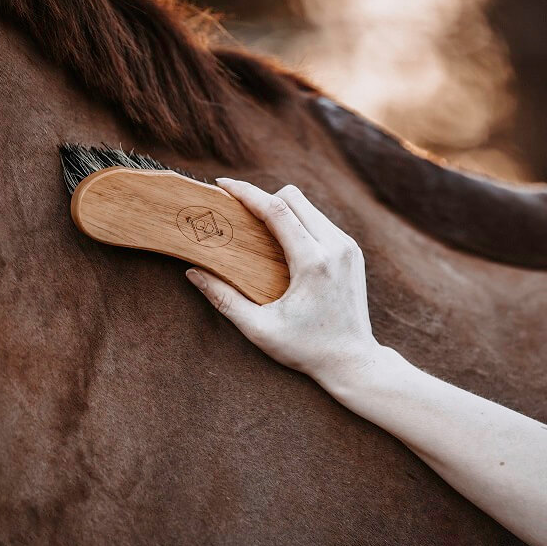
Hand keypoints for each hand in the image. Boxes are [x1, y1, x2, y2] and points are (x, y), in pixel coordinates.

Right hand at [185, 178, 385, 385]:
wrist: (353, 361)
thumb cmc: (306, 349)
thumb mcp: (260, 330)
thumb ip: (224, 299)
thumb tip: (193, 273)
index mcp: (312, 262)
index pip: (276, 209)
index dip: (246, 192)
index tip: (222, 184)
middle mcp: (335, 246)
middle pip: (293, 197)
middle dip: (263, 197)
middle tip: (238, 213)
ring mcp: (348, 246)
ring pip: (308, 206)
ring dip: (281, 209)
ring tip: (258, 228)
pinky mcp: (352, 251)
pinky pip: (320, 220)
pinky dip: (299, 222)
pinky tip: (283, 242)